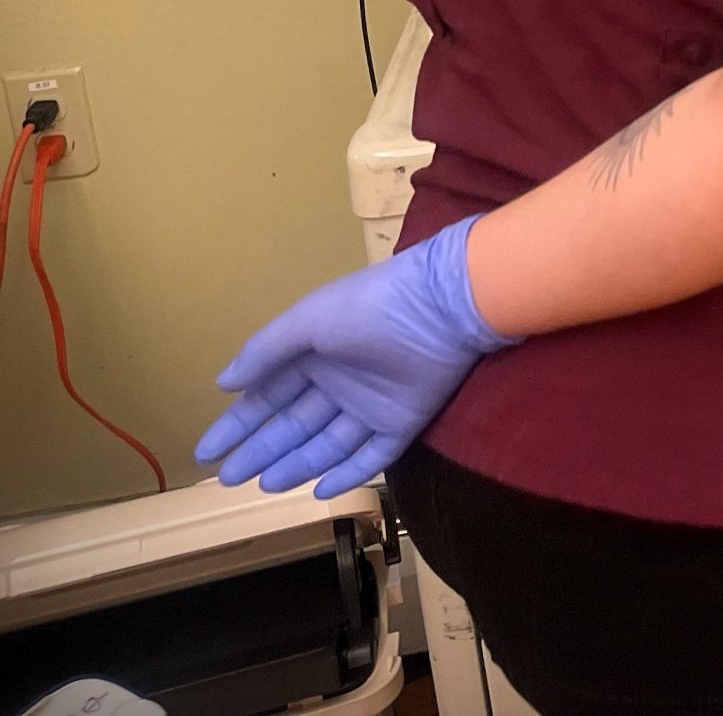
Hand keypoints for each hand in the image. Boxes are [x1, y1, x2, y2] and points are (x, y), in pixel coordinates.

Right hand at [196, 216, 513, 497]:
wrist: (442, 306)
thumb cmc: (370, 307)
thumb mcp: (308, 320)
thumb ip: (266, 352)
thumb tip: (223, 383)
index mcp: (315, 355)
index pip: (268, 396)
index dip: (237, 424)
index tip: (206, 452)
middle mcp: (340, 383)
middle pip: (293, 425)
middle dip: (260, 450)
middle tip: (228, 478)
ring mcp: (372, 404)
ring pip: (326, 444)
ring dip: (295, 464)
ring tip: (264, 484)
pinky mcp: (404, 421)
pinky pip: (372, 455)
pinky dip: (347, 473)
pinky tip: (319, 490)